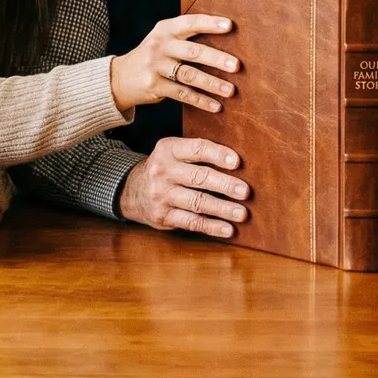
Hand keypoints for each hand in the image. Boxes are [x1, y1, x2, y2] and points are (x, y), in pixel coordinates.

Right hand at [109, 14, 240, 112]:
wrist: (120, 77)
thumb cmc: (154, 55)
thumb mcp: (164, 39)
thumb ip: (187, 36)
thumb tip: (227, 39)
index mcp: (165, 29)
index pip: (190, 23)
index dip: (210, 23)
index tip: (230, 26)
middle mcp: (159, 45)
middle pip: (193, 52)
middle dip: (217, 59)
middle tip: (237, 66)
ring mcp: (155, 66)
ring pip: (189, 75)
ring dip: (212, 84)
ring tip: (231, 91)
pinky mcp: (154, 86)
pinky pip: (182, 94)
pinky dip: (200, 101)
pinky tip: (215, 106)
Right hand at [118, 135, 248, 239]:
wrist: (132, 190)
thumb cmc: (166, 168)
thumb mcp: (174, 152)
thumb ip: (199, 152)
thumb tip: (239, 161)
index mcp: (168, 149)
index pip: (196, 149)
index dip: (217, 154)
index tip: (237, 162)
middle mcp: (162, 171)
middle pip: (199, 177)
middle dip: (225, 185)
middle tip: (246, 191)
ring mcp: (161, 195)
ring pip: (197, 202)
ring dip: (223, 209)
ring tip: (242, 213)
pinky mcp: (162, 216)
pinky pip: (191, 222)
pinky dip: (212, 226)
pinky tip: (228, 229)